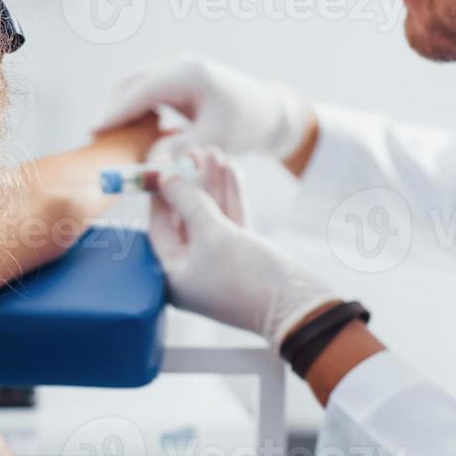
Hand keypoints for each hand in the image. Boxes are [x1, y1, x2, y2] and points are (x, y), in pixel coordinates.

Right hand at [93, 53, 314, 162]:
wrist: (267, 112)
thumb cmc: (245, 125)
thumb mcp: (213, 140)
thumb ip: (179, 151)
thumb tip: (148, 163)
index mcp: (189, 74)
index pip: (141, 91)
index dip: (115, 111)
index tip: (94, 130)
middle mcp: (180, 63)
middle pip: (132, 82)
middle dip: (112, 108)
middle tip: (96, 137)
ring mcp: (177, 67)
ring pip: (136, 83)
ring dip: (121, 106)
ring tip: (108, 136)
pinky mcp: (176, 77)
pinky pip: (146, 88)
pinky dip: (133, 106)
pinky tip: (127, 128)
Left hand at [150, 146, 340, 347]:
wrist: (297, 304)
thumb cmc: (246, 277)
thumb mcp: (212, 233)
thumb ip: (187, 201)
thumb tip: (165, 177)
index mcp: (174, 276)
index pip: (159, 229)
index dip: (160, 195)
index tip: (160, 166)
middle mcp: (193, 271)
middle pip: (185, 219)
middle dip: (190, 183)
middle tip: (190, 151)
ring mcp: (220, 263)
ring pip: (210, 216)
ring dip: (212, 184)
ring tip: (211, 151)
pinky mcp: (244, 255)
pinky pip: (230, 221)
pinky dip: (230, 196)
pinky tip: (229, 169)